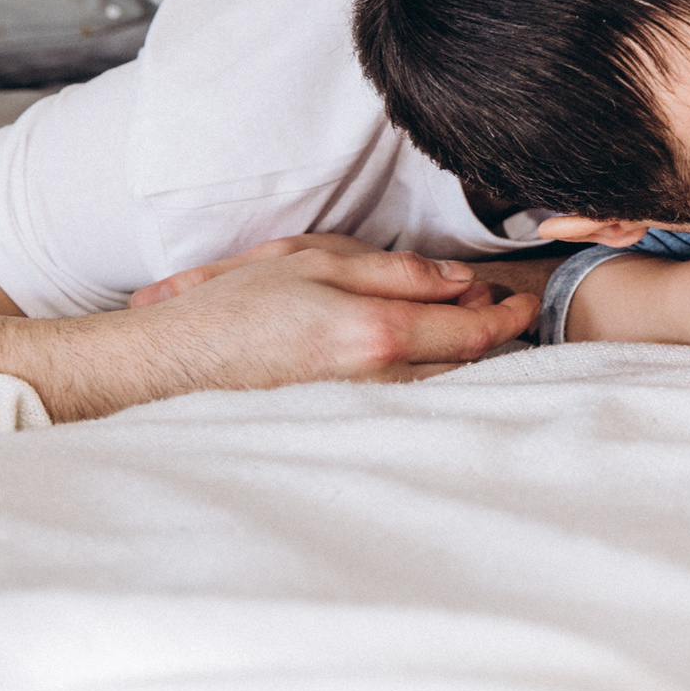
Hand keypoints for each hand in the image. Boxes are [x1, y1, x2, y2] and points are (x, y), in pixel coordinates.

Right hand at [103, 246, 540, 408]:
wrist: (162, 369)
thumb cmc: (231, 310)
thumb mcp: (313, 263)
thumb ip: (395, 272)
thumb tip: (461, 281)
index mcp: (376, 335)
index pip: (472, 332)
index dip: (509, 316)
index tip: (528, 302)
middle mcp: (377, 383)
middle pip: (464, 366)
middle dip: (494, 340)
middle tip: (510, 312)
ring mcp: (359, 413)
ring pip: (437, 389)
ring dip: (462, 364)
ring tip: (472, 333)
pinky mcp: (339, 427)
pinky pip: (403, 406)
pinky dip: (426, 384)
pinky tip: (422, 365)